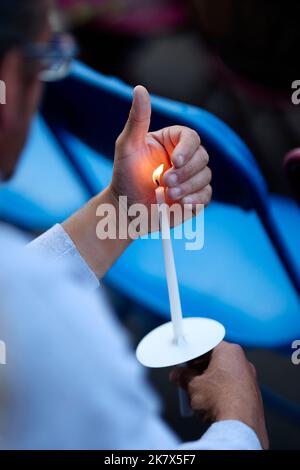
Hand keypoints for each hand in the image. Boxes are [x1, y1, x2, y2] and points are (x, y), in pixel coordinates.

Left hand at [63, 86, 211, 277]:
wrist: (126, 209)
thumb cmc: (124, 176)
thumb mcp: (127, 146)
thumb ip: (137, 119)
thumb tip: (139, 89)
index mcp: (172, 142)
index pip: (191, 137)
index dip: (187, 149)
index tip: (174, 162)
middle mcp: (184, 158)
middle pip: (202, 158)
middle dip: (185, 172)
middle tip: (164, 182)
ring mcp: (191, 179)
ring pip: (205, 177)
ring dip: (188, 187)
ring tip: (167, 194)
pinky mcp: (194, 198)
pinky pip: (206, 196)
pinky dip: (195, 200)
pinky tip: (180, 204)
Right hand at [170, 342, 268, 449]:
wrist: (239, 426)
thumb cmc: (220, 400)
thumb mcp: (193, 385)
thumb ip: (183, 376)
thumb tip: (178, 375)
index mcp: (229, 351)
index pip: (206, 345)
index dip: (192, 354)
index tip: (183, 362)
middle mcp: (243, 361)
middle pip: (216, 360)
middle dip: (199, 369)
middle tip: (186, 377)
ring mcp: (250, 378)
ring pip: (224, 374)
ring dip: (209, 382)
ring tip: (196, 394)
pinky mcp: (252, 394)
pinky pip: (232, 387)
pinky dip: (220, 392)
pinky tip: (210, 403)